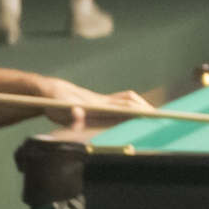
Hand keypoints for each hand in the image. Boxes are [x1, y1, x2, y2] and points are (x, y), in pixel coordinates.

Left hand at [32, 80, 154, 137]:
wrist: (47, 90)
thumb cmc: (52, 102)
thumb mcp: (57, 110)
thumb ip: (69, 114)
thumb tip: (79, 115)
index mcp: (96, 103)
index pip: (123, 107)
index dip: (138, 111)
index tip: (152, 116)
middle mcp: (102, 100)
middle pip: (130, 102)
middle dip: (146, 109)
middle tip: (161, 119)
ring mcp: (101, 100)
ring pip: (127, 100)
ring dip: (141, 106)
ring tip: (154, 116)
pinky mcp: (99, 102)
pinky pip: (120, 102)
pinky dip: (133, 105)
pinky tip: (137, 112)